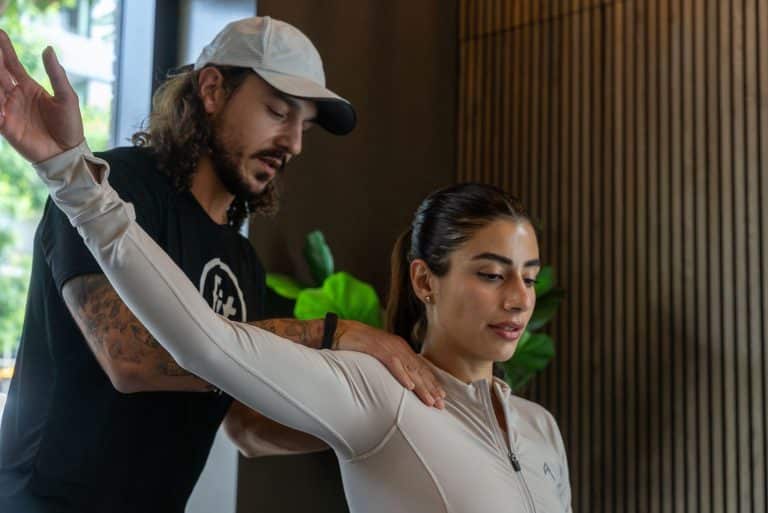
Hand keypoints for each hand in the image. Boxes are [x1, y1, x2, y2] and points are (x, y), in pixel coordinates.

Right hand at [0, 30, 83, 162]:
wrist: (68, 153)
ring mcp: (8, 110)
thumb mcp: (67, 97)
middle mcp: (15, 96)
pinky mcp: (5, 126)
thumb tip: (48, 49)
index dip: (4, 49)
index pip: (11, 64)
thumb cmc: (70, 126)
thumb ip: (56, 74)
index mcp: (29, 88)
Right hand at [334, 320, 445, 408]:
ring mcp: (388, 347)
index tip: (441, 396)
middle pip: (419, 370)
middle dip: (431, 388)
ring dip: (422, 386)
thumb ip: (391, 363)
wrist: (339, 331)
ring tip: (431, 400)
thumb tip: (400, 380)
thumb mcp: (379, 354)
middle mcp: (398, 346)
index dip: (431, 382)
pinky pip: (393, 364)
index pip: (420, 367)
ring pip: (410, 369)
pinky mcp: (377, 348)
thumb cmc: (357, 345)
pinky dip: (402, 375)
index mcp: (400, 348)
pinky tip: (410, 386)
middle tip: (441, 404)